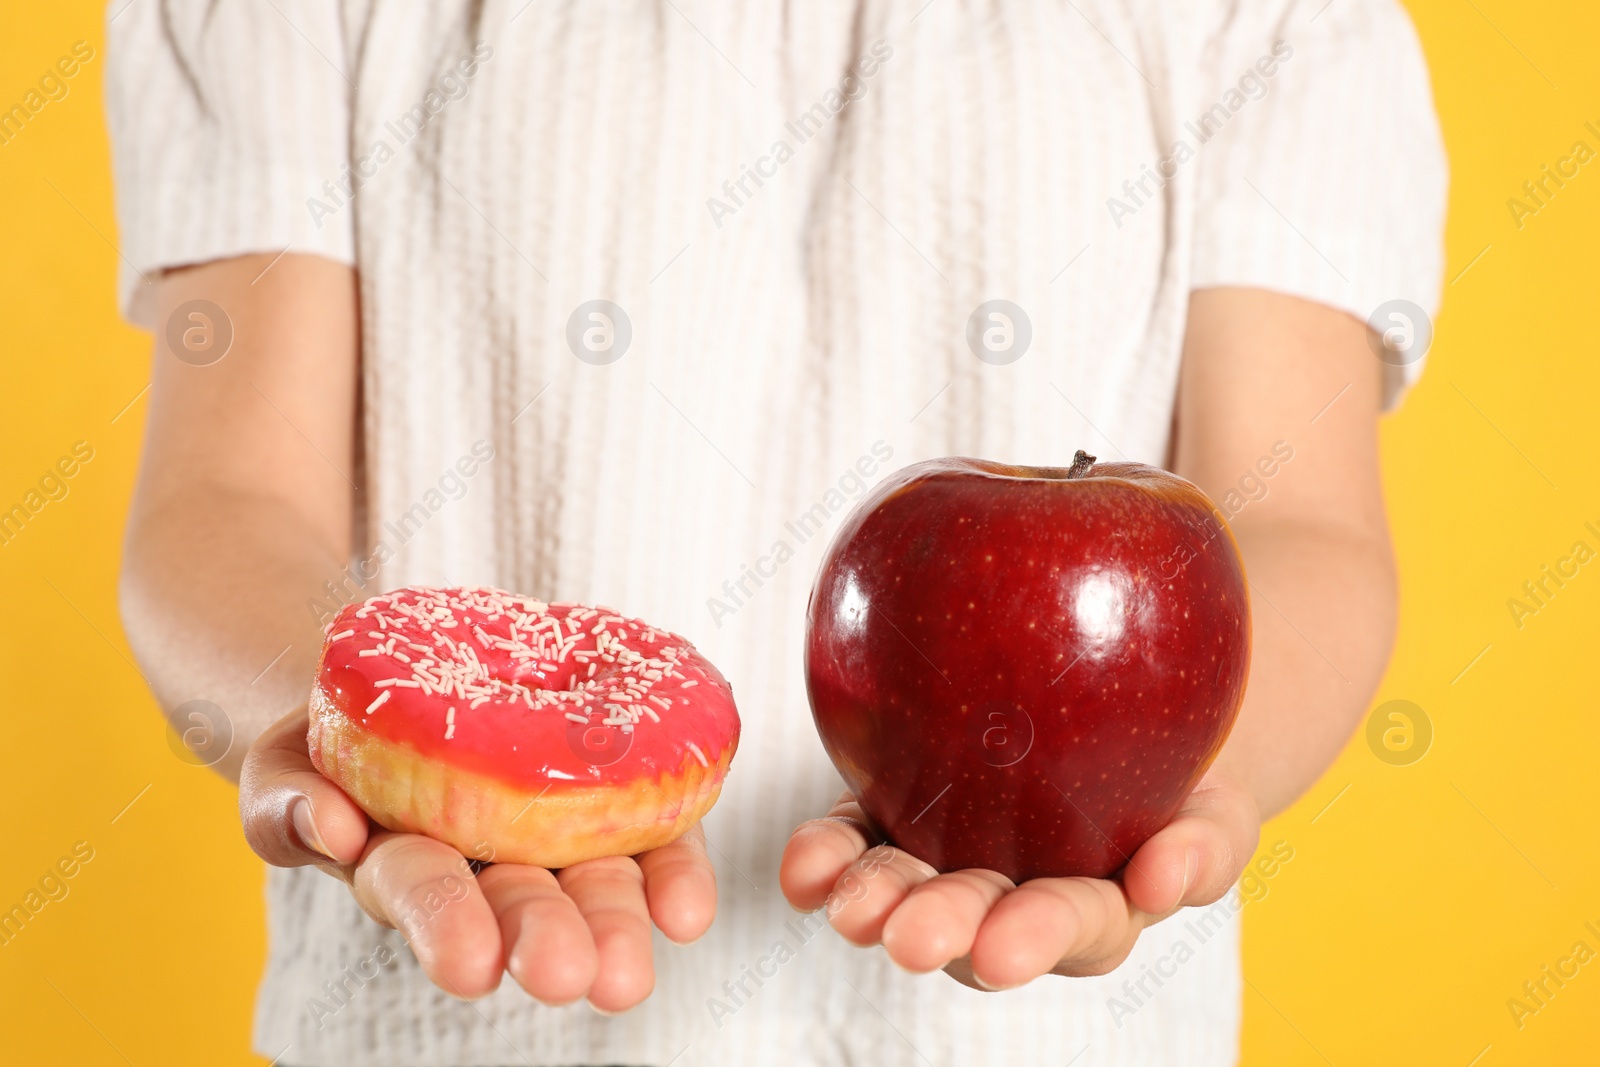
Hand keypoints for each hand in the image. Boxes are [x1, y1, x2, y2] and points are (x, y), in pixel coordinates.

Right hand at [239, 707, 715, 1009]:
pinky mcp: (620, 793)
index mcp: (407, 864)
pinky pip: (656, 832)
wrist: (412, 678)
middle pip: (521, 906)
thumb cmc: (339, 736)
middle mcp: (490, 864)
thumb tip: (330, 826)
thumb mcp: (282, 762)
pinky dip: (673, 869)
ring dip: (617, 921)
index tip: (472, 965)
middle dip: (544, 939)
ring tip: (630, 969)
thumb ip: (287, 802)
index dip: (448, 927)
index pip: (425, 896)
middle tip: (567, 973)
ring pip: (595, 880)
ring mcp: (561, 832)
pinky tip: (688, 908)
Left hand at [778, 767, 1258, 989]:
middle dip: (939, 931)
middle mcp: (1010, 902)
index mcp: (1091, 910)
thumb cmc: (1183, 779)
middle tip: (906, 937)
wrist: (1124, 716)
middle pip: (973, 925)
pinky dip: (825, 856)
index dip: (1036, 938)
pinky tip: (801, 868)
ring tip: (844, 905)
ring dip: (870, 899)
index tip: (1004, 946)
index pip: (1068, 928)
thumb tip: (1166, 878)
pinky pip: (855, 838)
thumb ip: (1204, 846)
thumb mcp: (1216, 810)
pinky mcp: (892, 819)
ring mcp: (945, 863)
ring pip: (904, 891)